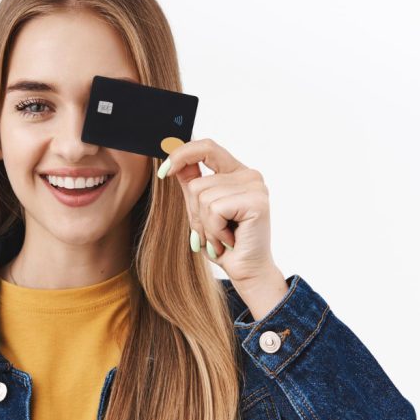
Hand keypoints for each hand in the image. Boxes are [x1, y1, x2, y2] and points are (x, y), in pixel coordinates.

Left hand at [157, 137, 278, 284]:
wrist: (247, 272)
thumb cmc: (224, 245)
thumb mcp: (201, 211)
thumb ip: (192, 184)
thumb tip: (174, 161)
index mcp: (237, 173)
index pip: (206, 147)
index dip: (181, 155)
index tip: (163, 173)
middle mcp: (249, 175)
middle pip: (198, 183)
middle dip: (196, 214)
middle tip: (213, 234)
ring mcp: (255, 187)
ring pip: (203, 197)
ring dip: (206, 226)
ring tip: (222, 239)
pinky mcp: (256, 202)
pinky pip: (214, 209)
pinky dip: (214, 230)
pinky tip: (230, 241)